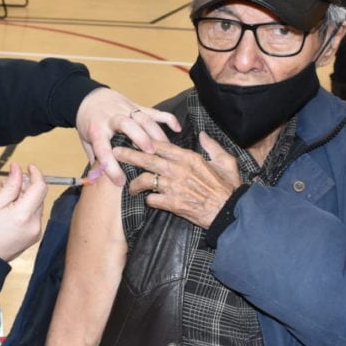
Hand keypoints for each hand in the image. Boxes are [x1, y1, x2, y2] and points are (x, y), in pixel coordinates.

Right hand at [0, 164, 47, 261]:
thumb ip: (10, 185)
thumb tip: (17, 169)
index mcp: (24, 215)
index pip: (40, 187)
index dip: (36, 174)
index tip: (28, 167)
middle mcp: (35, 223)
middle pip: (38, 196)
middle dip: (27, 185)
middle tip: (9, 181)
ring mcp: (37, 231)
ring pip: (36, 205)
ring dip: (25, 196)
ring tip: (7, 194)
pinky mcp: (35, 236)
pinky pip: (34, 215)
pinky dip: (26, 208)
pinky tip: (12, 207)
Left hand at [75, 88, 180, 186]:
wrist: (89, 98)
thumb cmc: (89, 123)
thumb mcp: (86, 141)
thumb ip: (94, 159)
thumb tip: (97, 181)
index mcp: (96, 130)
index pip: (103, 149)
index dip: (111, 166)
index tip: (120, 181)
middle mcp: (112, 118)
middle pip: (126, 124)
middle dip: (139, 137)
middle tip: (151, 153)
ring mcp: (126, 110)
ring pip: (142, 118)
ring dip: (155, 132)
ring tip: (166, 148)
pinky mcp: (137, 106)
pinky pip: (154, 111)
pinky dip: (167, 118)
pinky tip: (177, 128)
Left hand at [112, 132, 241, 228]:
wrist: (230, 211)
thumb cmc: (229, 187)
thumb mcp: (225, 161)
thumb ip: (212, 146)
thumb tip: (202, 134)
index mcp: (189, 158)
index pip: (161, 146)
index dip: (145, 141)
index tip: (133, 138)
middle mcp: (179, 170)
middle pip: (147, 159)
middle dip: (129, 154)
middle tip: (115, 152)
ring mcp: (175, 187)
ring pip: (146, 180)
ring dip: (135, 183)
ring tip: (130, 186)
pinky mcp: (173, 204)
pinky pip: (153, 199)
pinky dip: (149, 200)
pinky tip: (148, 200)